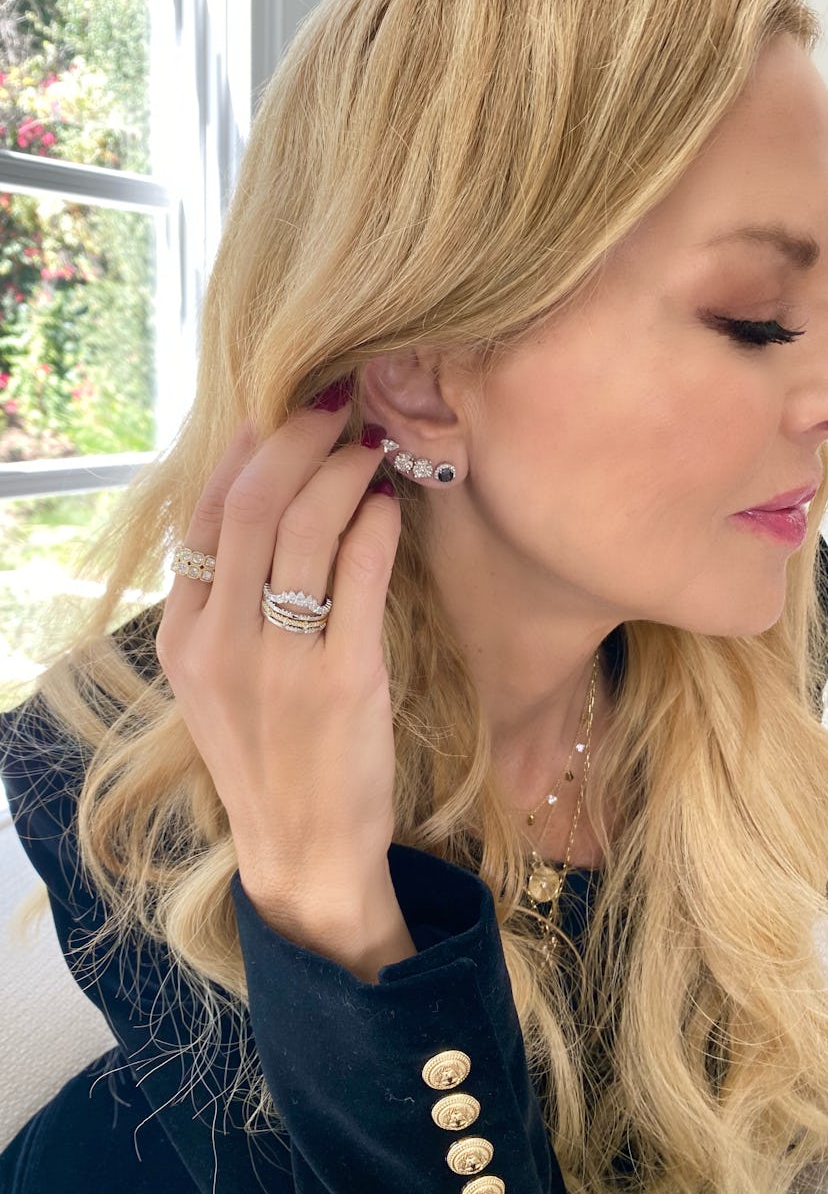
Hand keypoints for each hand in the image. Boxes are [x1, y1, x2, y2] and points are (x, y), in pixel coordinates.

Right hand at [155, 394, 414, 979]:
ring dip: (342, 470)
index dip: (246, 449)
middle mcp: (223, 643)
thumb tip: (263, 505)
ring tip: (369, 449)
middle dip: (297, 438)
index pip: (205, 515)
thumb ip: (225, 601)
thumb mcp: (216, 680)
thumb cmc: (267, 754)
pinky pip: (359, 575)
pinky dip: (375, 524)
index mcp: (186, 638)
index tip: (278, 410)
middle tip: (335, 407)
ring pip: (306, 527)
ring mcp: (282, 662)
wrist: (302, 849)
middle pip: (254, 505)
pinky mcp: (345, 681)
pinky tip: (388, 504)